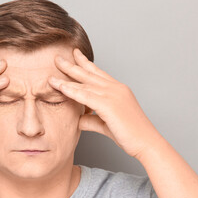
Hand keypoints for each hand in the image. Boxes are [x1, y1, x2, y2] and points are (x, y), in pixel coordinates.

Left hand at [48, 48, 162, 157]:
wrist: (146, 143)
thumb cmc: (129, 134)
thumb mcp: (105, 124)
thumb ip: (91, 119)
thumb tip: (78, 119)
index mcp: (118, 89)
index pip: (98, 73)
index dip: (85, 63)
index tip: (75, 55)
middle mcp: (116, 88)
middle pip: (89, 73)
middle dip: (72, 64)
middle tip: (58, 57)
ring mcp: (113, 94)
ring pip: (85, 83)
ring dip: (67, 76)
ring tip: (52, 72)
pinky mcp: (109, 105)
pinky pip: (85, 95)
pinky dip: (71, 90)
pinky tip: (60, 87)